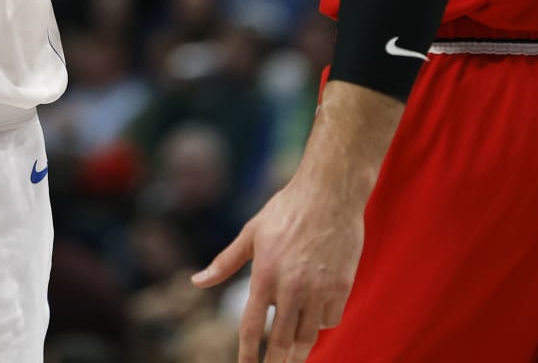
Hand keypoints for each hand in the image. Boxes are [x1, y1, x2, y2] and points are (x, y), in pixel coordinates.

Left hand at [191, 171, 367, 362]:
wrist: (330, 193)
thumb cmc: (286, 210)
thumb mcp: (251, 233)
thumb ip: (225, 262)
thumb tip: (196, 282)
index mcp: (264, 276)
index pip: (251, 327)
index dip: (247, 353)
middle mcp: (290, 288)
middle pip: (281, 341)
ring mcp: (318, 290)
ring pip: (307, 336)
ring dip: (298, 352)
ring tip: (292, 360)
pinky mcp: (341, 287)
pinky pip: (330, 319)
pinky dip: (321, 324)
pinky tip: (315, 322)